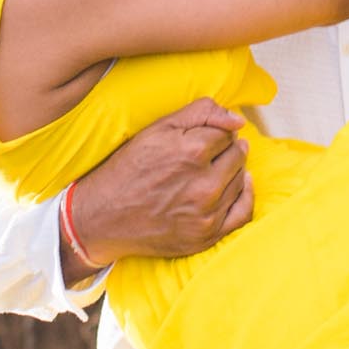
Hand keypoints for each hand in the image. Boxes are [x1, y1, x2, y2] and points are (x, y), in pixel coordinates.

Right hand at [59, 98, 250, 278]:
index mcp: (192, 152)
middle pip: (237, 155)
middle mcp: (203, 184)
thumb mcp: (157, 130)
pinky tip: (240, 185)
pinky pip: (243, 212)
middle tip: (208, 153)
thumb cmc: (128, 169)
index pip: (226, 133)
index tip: (203, 139)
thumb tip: (237, 119)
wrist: (103, 217)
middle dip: (227, 149)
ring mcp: (207, 212)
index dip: (214, 133)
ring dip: (233, 170)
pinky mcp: (207, 234)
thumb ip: (200, 114)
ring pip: (240, 179)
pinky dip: (245, 196)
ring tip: (214, 169)